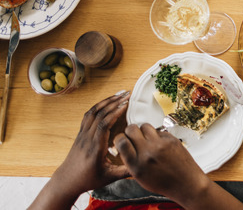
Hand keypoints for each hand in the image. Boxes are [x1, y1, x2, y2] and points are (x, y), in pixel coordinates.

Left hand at [30, 91, 131, 208]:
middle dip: (113, 102)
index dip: (115, 112)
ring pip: (92, 112)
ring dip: (105, 101)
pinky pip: (88, 116)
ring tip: (118, 94)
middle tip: (126, 94)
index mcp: (96, 148)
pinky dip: (98, 106)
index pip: (104, 124)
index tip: (126, 104)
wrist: (67, 181)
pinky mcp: (80, 134)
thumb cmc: (87, 179)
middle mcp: (87, 139)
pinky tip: (106, 103)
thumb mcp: (109, 178)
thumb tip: (143, 166)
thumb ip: (126, 171)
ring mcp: (82, 135)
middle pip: (98, 114)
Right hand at [114, 123, 210, 202]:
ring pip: (145, 126)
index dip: (119, 139)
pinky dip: (157, 135)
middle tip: (133, 137)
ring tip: (146, 139)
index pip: (121, 141)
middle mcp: (148, 152)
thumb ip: (131, 161)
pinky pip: (159, 131)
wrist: (186, 183)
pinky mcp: (171, 139)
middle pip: (131, 129)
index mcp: (137, 165)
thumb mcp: (140, 177)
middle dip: (130, 132)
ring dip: (143, 131)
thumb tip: (123, 147)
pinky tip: (159, 143)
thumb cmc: (164, 183)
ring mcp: (160, 144)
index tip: (122, 140)